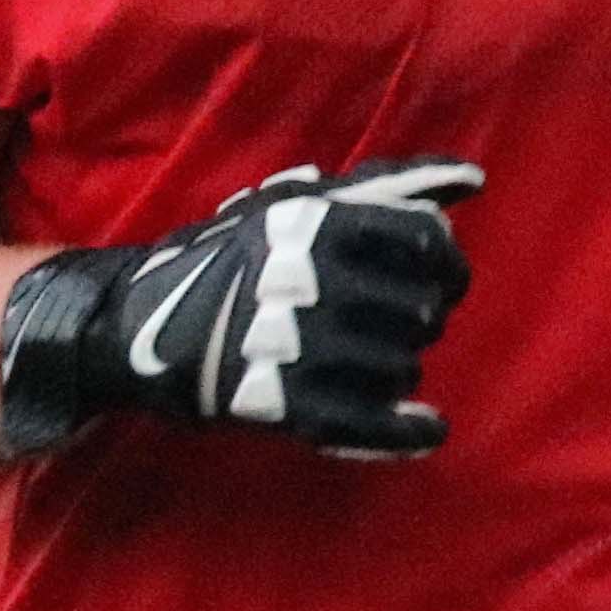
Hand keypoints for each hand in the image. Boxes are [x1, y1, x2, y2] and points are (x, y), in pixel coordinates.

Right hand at [0, 158, 480, 459]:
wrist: (138, 322)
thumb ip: (391, 185)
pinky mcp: (283, 405)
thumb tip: (472, 178)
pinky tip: (428, 427)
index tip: (439, 280)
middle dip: (418, 318)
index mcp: (323, 226)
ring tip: (369, 358)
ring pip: (403, 368)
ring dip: (398, 367)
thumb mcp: (301, 203)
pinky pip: (372, 424)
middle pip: (424, 312)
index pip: (430, 246)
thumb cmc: (235, 253)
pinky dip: (409, 431)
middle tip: (391, 320)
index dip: (448, 267)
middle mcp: (315, 283)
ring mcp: (299, 348)